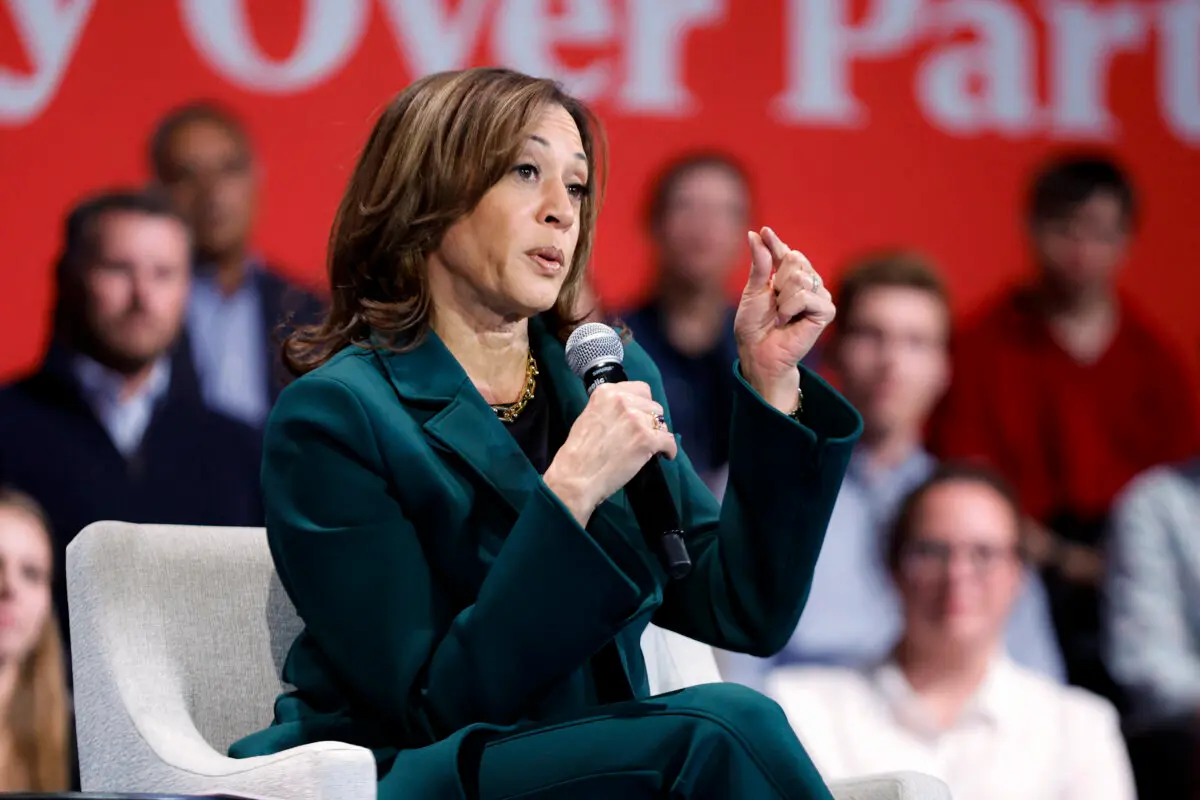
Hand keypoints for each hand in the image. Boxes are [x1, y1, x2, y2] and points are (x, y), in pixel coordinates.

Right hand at [543, 382, 677, 526]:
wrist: (576, 477)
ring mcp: (636, 419)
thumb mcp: (589, 416)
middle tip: (642, 435)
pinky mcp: (647, 439)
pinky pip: (669, 441)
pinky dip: (669, 450)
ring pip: (662, 423)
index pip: (641, 389)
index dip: (642, 405)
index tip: (639, 417)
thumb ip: (610, 409)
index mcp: (607, 392)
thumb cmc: (579, 451)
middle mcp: (623, 400)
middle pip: (654, 406)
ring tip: (650, 447)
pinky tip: (665, 455)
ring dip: (658, 435)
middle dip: (650, 420)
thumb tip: (628, 412)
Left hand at [734, 227, 834, 411]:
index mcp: (790, 276)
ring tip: (780, 315)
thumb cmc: (754, 325)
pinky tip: (788, 321)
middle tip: (773, 303)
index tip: (764, 231)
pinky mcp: (826, 310)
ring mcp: (820, 295)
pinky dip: (790, 308)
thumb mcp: (753, 290)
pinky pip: (806, 295)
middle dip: (776, 281)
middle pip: (795, 259)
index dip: (775, 242)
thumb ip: (760, 263)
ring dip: (782, 298)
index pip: (786, 251)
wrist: (758, 352)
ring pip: (800, 277)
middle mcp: (808, 282)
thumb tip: (756, 233)